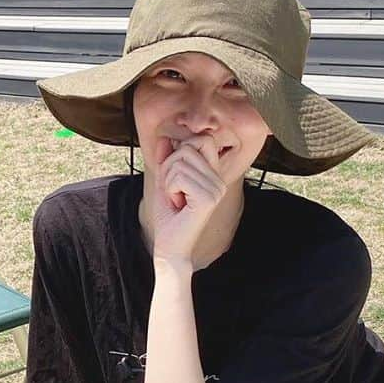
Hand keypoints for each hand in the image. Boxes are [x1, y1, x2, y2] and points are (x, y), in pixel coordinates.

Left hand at [147, 135, 225, 262]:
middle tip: (173, 190)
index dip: (180, 151)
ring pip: (180, 163)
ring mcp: (216, 189)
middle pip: (188, 148)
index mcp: (214, 174)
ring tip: (176, 199)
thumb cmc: (169, 216)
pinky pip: (179, 177)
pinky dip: (169, 190)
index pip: (202, 139)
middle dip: (169, 167)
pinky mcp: (208, 198)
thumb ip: (165, 160)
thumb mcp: (164, 182)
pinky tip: (177, 205)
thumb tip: (164, 137)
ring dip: (168, 182)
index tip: (174, 175)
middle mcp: (219, 180)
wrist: (170, 245)